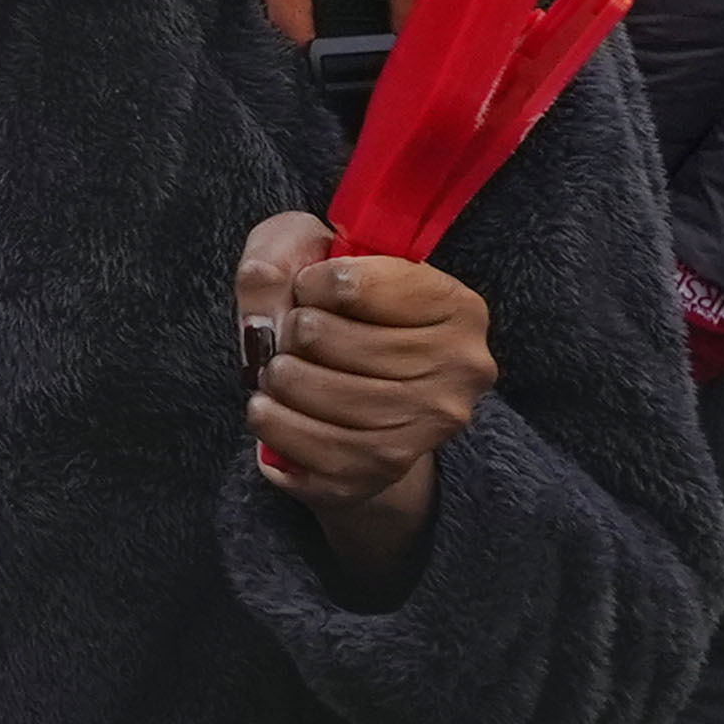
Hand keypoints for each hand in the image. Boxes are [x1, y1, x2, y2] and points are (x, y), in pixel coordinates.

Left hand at [236, 208, 493, 577]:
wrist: (357, 406)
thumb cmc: (340, 318)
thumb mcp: (313, 261)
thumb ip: (281, 254)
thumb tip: (262, 278)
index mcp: (458, 306)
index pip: (351, 282)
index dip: (308, 283)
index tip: (308, 291)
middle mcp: (461, 368)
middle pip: (325, 337)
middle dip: (289, 335)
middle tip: (292, 341)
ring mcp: (429, 424)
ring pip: (317, 392)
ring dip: (277, 380)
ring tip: (278, 374)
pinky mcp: (388, 469)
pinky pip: (310, 447)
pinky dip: (273, 424)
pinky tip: (267, 410)